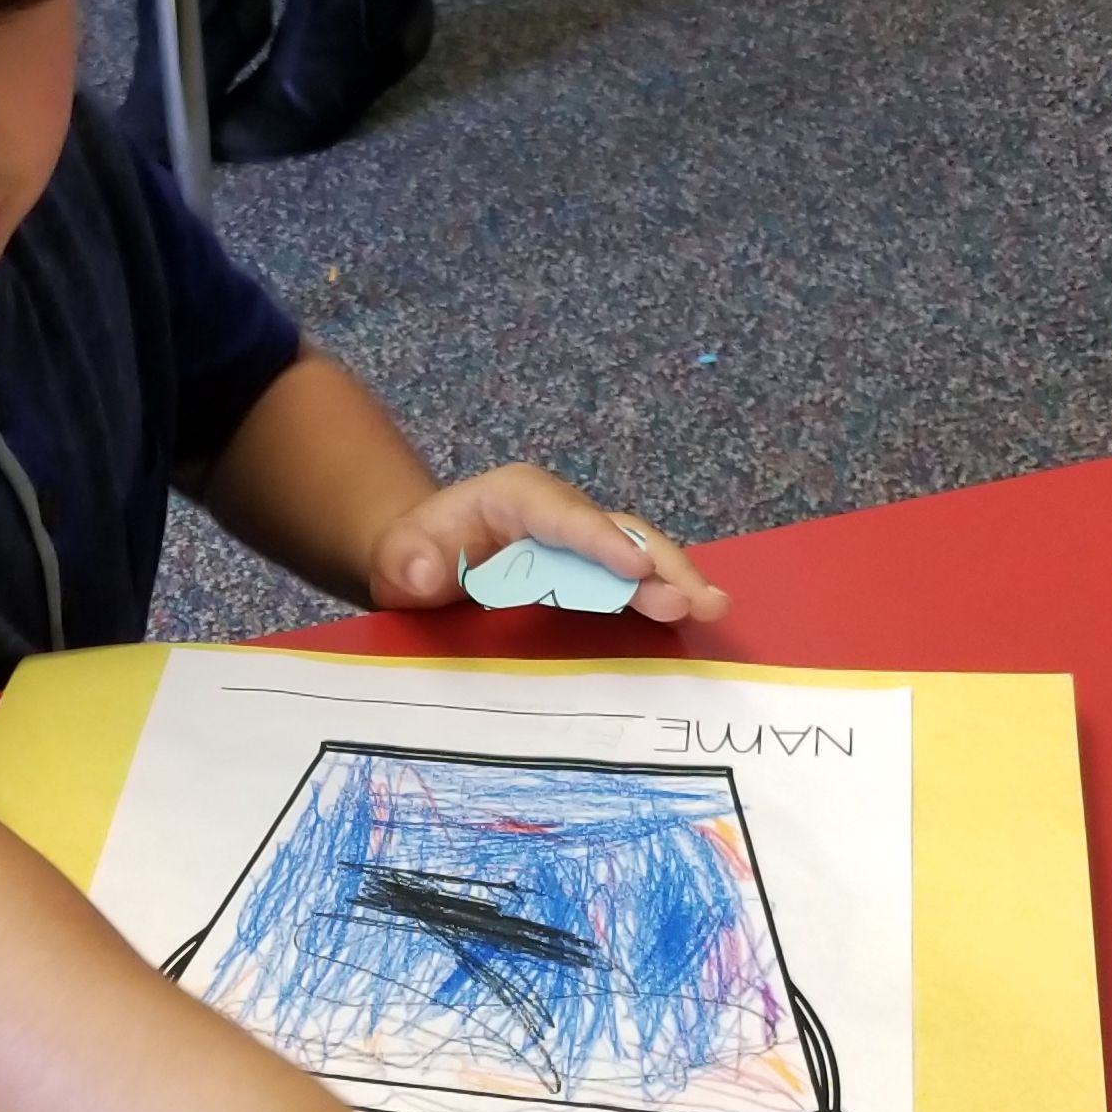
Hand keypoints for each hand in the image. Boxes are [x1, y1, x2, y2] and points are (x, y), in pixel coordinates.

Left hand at [368, 465, 728, 625]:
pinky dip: (662, 595)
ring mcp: (581, 540)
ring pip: (635, 554)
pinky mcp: (590, 569)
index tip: (634, 570)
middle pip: (616, 532)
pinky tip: (696, 615)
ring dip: (675, 580)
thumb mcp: (397, 556)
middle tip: (695, 600)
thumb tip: (428, 572)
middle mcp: (560, 512)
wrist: (422, 556)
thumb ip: (407, 562)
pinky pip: (630, 580)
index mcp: (517, 497)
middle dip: (658, 565)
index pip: (564, 518)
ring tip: (714, 607)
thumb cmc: (413, 552)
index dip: (601, 542)